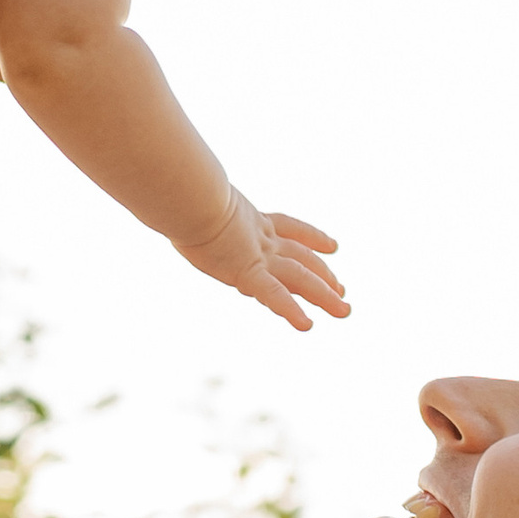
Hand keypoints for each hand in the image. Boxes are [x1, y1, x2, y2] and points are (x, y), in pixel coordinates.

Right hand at [173, 195, 348, 331]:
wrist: (186, 194)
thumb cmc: (180, 191)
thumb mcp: (191, 196)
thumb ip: (193, 200)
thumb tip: (174, 191)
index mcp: (249, 218)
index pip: (288, 228)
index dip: (313, 237)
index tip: (332, 247)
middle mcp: (260, 237)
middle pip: (300, 257)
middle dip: (324, 275)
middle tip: (343, 290)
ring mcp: (256, 254)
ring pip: (299, 277)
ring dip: (323, 295)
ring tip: (344, 311)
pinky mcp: (247, 271)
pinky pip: (274, 295)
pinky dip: (291, 310)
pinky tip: (307, 326)